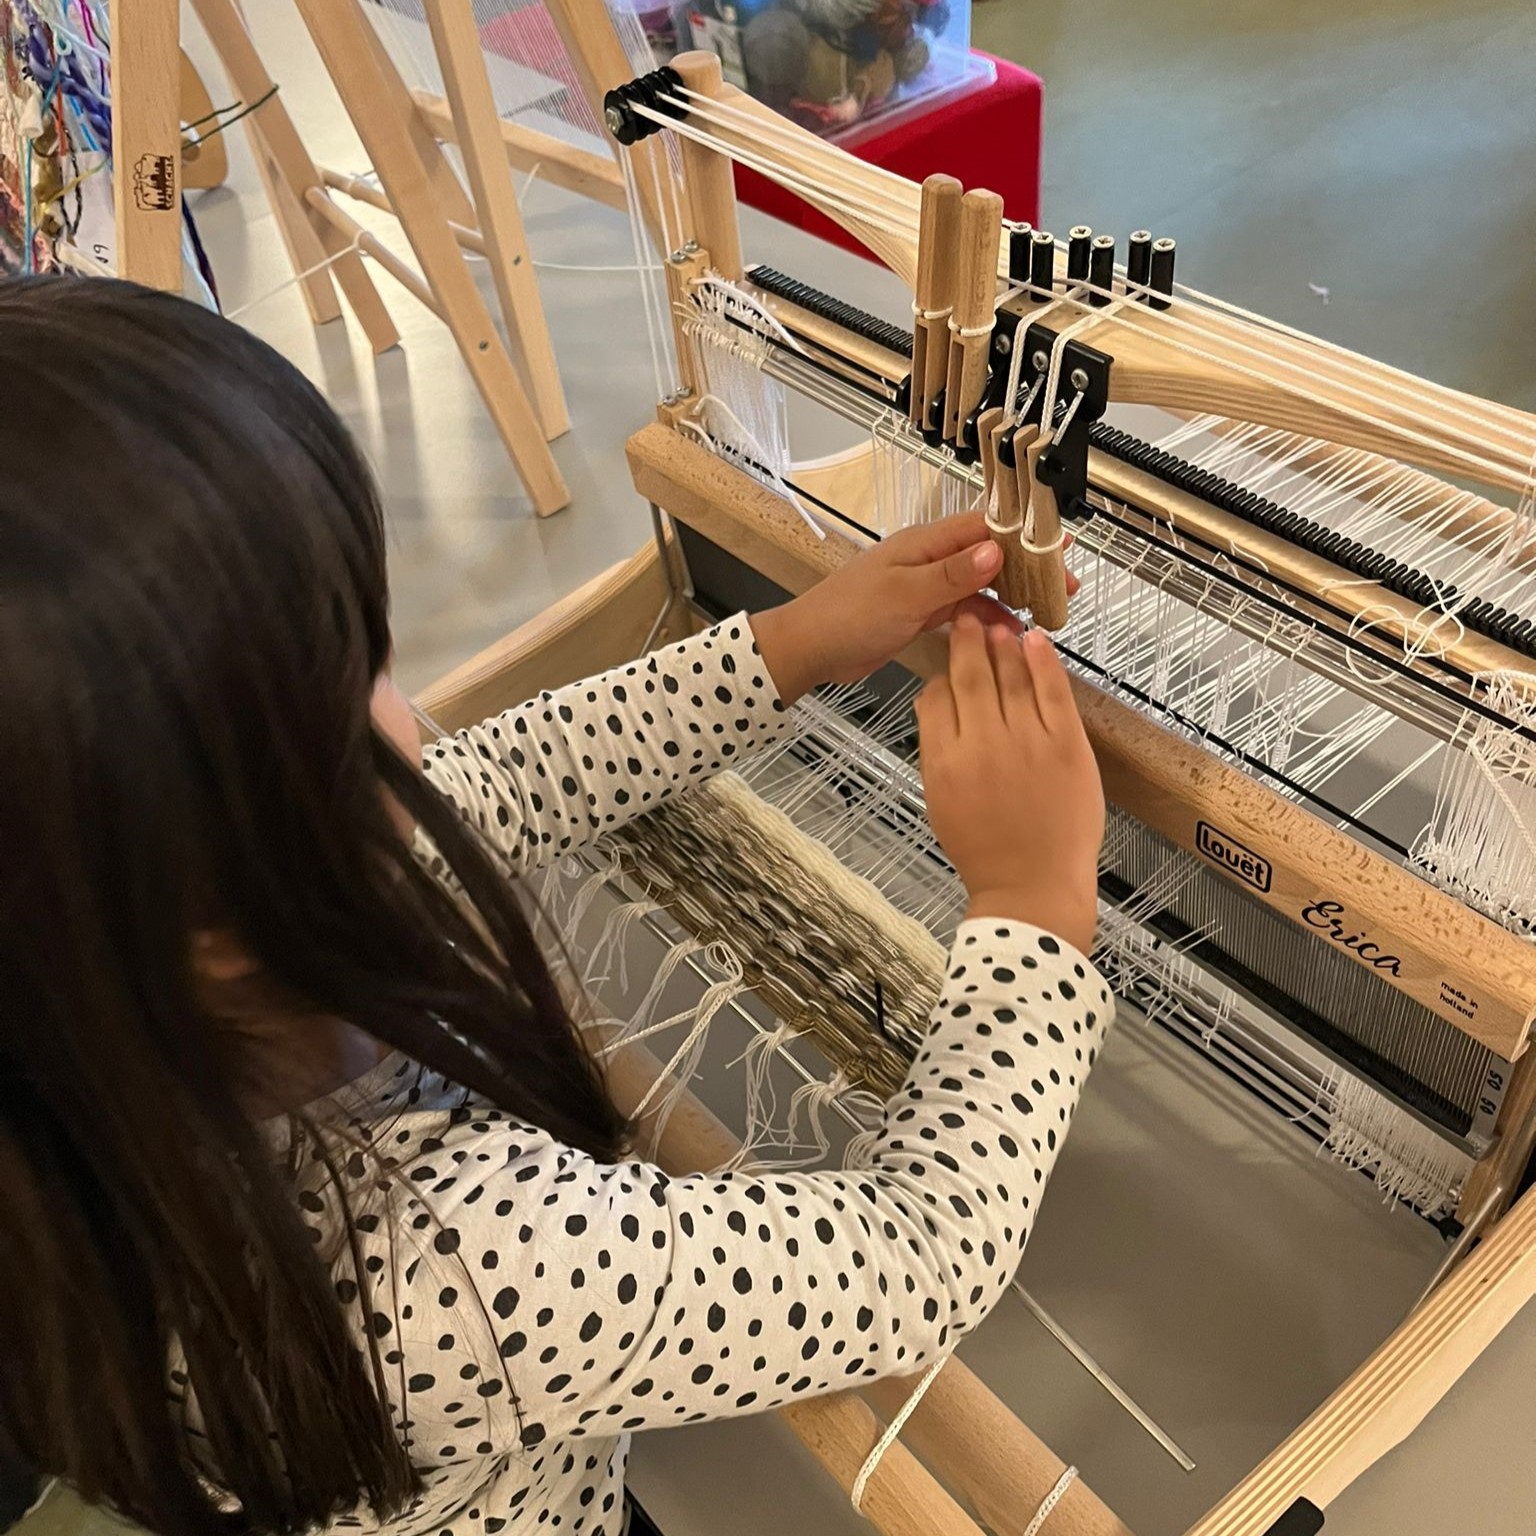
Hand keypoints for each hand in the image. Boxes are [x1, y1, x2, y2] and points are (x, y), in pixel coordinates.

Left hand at [749, 513, 1077, 705]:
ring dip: (1011, 595)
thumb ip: (951, 576)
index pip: (985, 527)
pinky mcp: (919, 612)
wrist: (809, 649)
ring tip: (1045, 612)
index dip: (1025, 536)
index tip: (1058, 550)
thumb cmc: (848, 617)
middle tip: (1063, 588)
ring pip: (979, 583)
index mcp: (925, 543)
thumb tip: (997, 550)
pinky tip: (1008, 633)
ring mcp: (925, 585)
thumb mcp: (904, 596)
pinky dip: (986, 618)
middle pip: (988, 553)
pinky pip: (963, 609)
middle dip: (1027, 567)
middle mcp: (929, 558)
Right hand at [916, 616, 1103, 955]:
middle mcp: (982, 746)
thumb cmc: (985, 851)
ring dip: (1003, 643)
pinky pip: (1053, 692)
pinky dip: (1043, 661)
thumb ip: (936, 751)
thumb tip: (935, 702)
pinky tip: (1035, 639)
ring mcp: (1026, 744)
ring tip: (998, 622)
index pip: (934, 698)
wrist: (1032, 888)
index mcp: (945, 762)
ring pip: (1011, 677)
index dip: (940, 673)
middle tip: (966, 616)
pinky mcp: (1066, 747)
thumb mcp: (940, 801)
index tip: (946, 657)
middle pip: (970, 677)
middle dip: (966, 641)